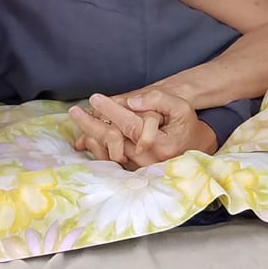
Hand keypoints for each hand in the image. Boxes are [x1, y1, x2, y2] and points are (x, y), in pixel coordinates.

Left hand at [70, 92, 216, 168]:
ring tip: (79, 119)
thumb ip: (158, 100)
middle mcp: (149, 160)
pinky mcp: (134, 170)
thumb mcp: (180, 107)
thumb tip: (132, 102)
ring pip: (109, 151)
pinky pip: (110, 158)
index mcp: (162, 144)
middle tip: (74, 110)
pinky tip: (86, 133)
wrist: (193, 147)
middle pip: (114, 140)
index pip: (130, 125)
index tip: (95, 97)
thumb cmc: (186, 124)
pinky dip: (97, 145)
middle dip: (92, 124)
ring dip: (91, 135)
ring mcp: (140, 168)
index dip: (111, 110)